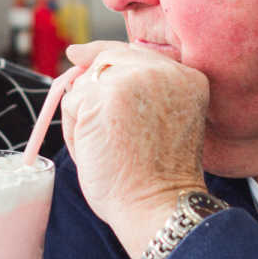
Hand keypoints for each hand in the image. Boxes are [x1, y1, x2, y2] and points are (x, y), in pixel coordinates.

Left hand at [60, 40, 210, 258]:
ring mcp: (134, 79)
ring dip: (84, 117)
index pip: (135, 52)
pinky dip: (75, 131)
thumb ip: (136, 90)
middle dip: (90, 87)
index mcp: (186, 78)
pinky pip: (71, 103)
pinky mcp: (104, 95)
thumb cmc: (155, 179)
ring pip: (86, 84)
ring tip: (110, 149)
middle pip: (107, 59)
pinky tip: (98, 151)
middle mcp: (164, 71)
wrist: (157, 206)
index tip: (79, 55)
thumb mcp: (160, 122)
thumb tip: (80, 61)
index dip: (104, 53)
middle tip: (99, 121)